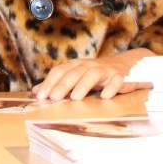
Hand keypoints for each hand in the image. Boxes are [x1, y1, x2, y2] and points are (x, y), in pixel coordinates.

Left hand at [32, 48, 154, 100]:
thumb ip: (58, 83)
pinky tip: (105, 96)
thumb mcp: (77, 76)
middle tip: (53, 98)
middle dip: (63, 85)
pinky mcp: (121, 76)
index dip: (50, 82)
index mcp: (76, 65)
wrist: (127, 65)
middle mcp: (89, 65)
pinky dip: (111, 87)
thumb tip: (35, 91)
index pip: (60, 71)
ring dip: (83, 85)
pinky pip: (116, 80)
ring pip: (93, 74)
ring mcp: (105, 69)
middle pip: (74, 73)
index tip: (40, 95)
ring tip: (75, 98)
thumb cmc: (97, 74)